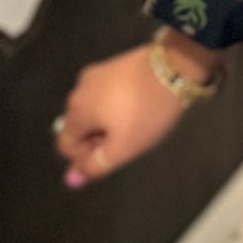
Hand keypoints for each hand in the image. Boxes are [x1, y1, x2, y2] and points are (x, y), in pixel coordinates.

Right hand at [54, 46, 189, 186]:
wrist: (175, 65)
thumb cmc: (147, 110)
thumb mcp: (123, 147)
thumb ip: (95, 165)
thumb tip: (71, 179)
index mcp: (75, 110)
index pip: (67, 146)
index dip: (87, 156)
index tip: (114, 152)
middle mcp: (79, 89)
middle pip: (79, 126)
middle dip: (99, 138)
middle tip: (128, 138)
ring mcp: (97, 72)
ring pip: (94, 109)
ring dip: (109, 121)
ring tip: (137, 120)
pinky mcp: (115, 63)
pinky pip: (107, 93)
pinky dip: (117, 103)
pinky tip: (139, 104)